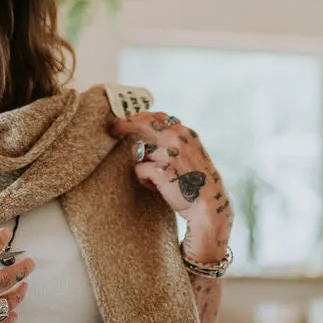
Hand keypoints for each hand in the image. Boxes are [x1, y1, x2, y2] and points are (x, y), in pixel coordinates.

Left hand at [107, 109, 232, 246]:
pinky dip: (145, 180)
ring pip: (139, 151)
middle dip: (124, 125)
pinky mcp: (161, 169)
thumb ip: (174, 141)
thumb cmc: (197, 182)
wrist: (209, 206)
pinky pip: (139, 170)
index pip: (157, 117)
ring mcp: (170, 153)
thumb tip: (148, 129)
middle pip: (142, 124)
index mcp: (185, 133)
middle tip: (113, 129)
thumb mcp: (190, 154)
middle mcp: (178, 138)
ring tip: (157, 178)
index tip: (125, 120)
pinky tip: (158, 188)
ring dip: (143, 164)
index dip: (138, 118)